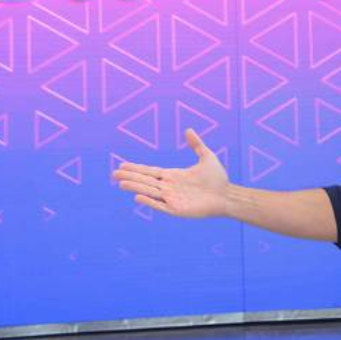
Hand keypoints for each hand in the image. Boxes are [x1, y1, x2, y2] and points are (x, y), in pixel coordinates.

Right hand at [113, 129, 229, 217]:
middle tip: (113, 173)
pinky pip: (160, 205)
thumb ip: (196, 145)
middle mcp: (170, 187)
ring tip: (120, 183)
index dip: (136, 168)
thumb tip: (188, 130)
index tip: (122, 165)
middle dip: (130, 176)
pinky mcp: (177, 209)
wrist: (227, 195)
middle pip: (146, 181)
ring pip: (149, 191)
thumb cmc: (218, 179)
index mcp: (173, 176)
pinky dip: (149, 201)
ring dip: (135, 187)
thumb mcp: (206, 157)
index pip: (150, 172)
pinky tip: (137, 196)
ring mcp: (172, 199)